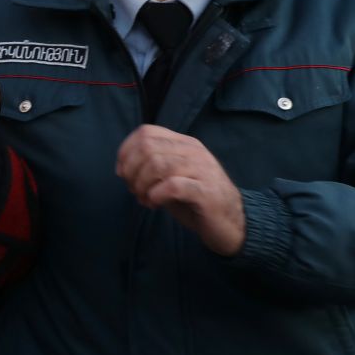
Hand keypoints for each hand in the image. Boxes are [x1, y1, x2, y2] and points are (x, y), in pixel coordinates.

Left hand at [115, 125, 245, 255]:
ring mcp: (202, 169)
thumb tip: (123, 168)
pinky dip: (155, 195)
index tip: (122, 173)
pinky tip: (155, 204)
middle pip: (147, 147)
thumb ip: (150, 167)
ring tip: (144, 199)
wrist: (231, 222)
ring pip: (157, 164)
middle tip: (134, 190)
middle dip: (131, 171)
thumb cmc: (195, 200)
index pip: (146, 132)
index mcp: (184, 143)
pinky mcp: (206, 192)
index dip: (126, 151)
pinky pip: (172, 186)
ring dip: (141, 185)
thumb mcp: (171, 176)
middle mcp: (194, 151)